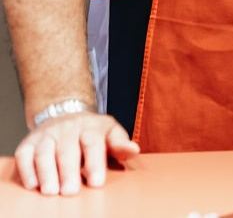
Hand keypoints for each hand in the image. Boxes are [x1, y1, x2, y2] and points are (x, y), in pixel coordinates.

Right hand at [14, 111, 139, 195]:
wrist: (65, 115)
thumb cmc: (91, 132)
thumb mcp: (110, 133)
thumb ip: (120, 144)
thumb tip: (134, 150)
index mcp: (91, 127)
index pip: (93, 143)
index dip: (95, 163)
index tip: (96, 183)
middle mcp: (67, 128)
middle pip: (67, 149)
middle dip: (68, 171)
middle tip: (71, 192)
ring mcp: (46, 135)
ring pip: (44, 152)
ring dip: (47, 172)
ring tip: (51, 191)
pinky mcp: (28, 143)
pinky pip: (24, 155)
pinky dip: (27, 170)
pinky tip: (33, 185)